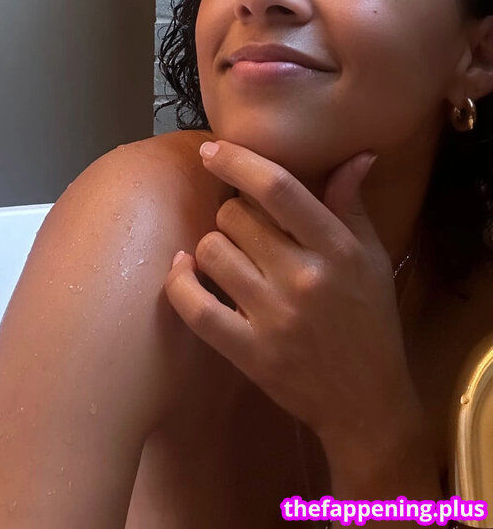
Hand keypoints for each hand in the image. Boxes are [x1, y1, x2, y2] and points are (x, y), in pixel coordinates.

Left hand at [164, 140, 421, 454]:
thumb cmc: (369, 318)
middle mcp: (303, 277)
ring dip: (212, 247)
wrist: (366, 401)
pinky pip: (194, 305)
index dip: (237, 161)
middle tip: (246, 229)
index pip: (278, 187)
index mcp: (336, 248)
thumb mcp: (371, 257)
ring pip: (211, 251)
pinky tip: (183, 269)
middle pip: (235, 215)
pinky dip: (180, 282)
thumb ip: (351, 204)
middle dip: (232, 213)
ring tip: (229, 257)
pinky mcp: (248, 352)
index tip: (211, 150)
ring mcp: (273, 317)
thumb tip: (356, 155)